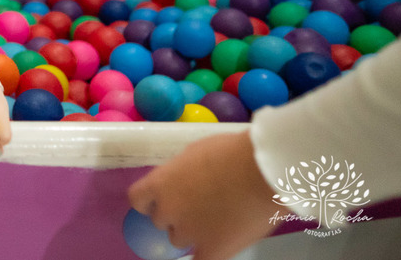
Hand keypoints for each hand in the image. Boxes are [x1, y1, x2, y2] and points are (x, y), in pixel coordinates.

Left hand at [127, 131, 285, 259]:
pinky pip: (200, 259)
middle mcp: (167, 210)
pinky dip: (206, 253)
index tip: (163, 199)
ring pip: (179, 240)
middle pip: (160, 220)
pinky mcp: (212, 251)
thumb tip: (178, 182)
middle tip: (198, 207)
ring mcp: (188, 233)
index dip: (150, 201)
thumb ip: (179, 173)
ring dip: (192, 233)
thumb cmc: (232, 153)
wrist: (263, 172)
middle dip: (175, 214)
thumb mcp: (193, 153)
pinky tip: (215, 246)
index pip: (138, 200)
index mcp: (159, 183)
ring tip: (216, 222)